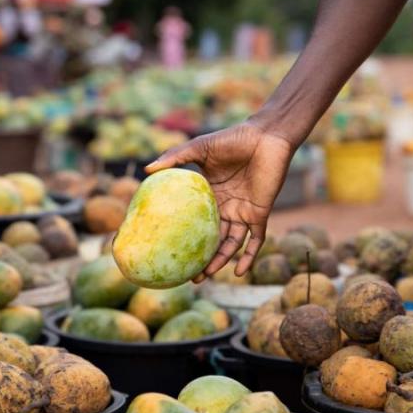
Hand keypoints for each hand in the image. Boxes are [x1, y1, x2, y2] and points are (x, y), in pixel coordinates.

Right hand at [145, 121, 293, 278]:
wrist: (266, 136)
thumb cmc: (233, 139)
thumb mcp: (199, 148)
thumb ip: (173, 157)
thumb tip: (146, 169)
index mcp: (210, 195)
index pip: (195, 221)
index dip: (185, 236)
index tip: (169, 247)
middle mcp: (226, 207)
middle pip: (211, 239)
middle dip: (201, 258)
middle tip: (186, 275)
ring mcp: (243, 212)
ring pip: (230, 244)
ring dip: (219, 262)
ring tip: (205, 276)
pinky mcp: (259, 213)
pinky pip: (255, 240)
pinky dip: (249, 256)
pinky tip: (239, 272)